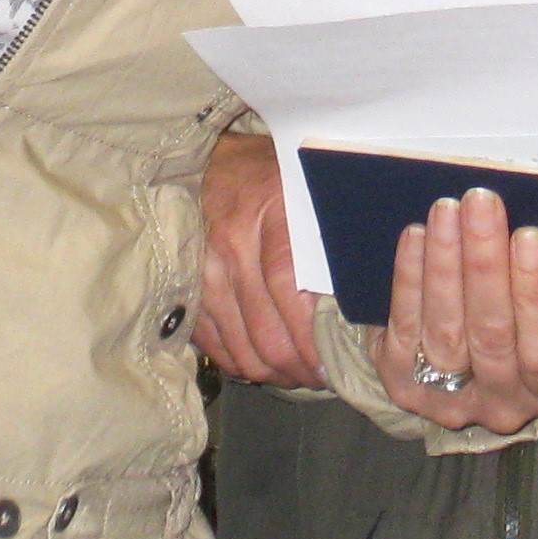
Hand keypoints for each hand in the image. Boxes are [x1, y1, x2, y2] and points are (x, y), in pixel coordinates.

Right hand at [193, 130, 323, 386]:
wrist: (209, 159)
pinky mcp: (185, 284)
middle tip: (316, 379)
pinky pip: (212, 341)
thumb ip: (325, 238)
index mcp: (270, 213)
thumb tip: (351, 300)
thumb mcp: (305, 188)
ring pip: (238, 345)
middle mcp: (232, 242)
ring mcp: (203, 266)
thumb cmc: (269, 174)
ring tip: (293, 376)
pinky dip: (236, 362)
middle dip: (294, 366)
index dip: (310, 337)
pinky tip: (259, 365)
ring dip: (269, 372)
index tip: (331, 362)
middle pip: (264, 329)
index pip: (290, 291)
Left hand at [369, 187, 537, 435]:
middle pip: (491, 335)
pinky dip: (409, 279)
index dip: (537, 295)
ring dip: (444, 264)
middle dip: (484, 263)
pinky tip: (416, 236)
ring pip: (445, 332)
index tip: (530, 236)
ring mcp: (450, 400)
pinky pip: (405, 330)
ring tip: (446, 210)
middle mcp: (504, 404)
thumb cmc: (527, 319)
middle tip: (481, 202)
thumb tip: (530, 221)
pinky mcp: (404, 384)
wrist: (468, 364)